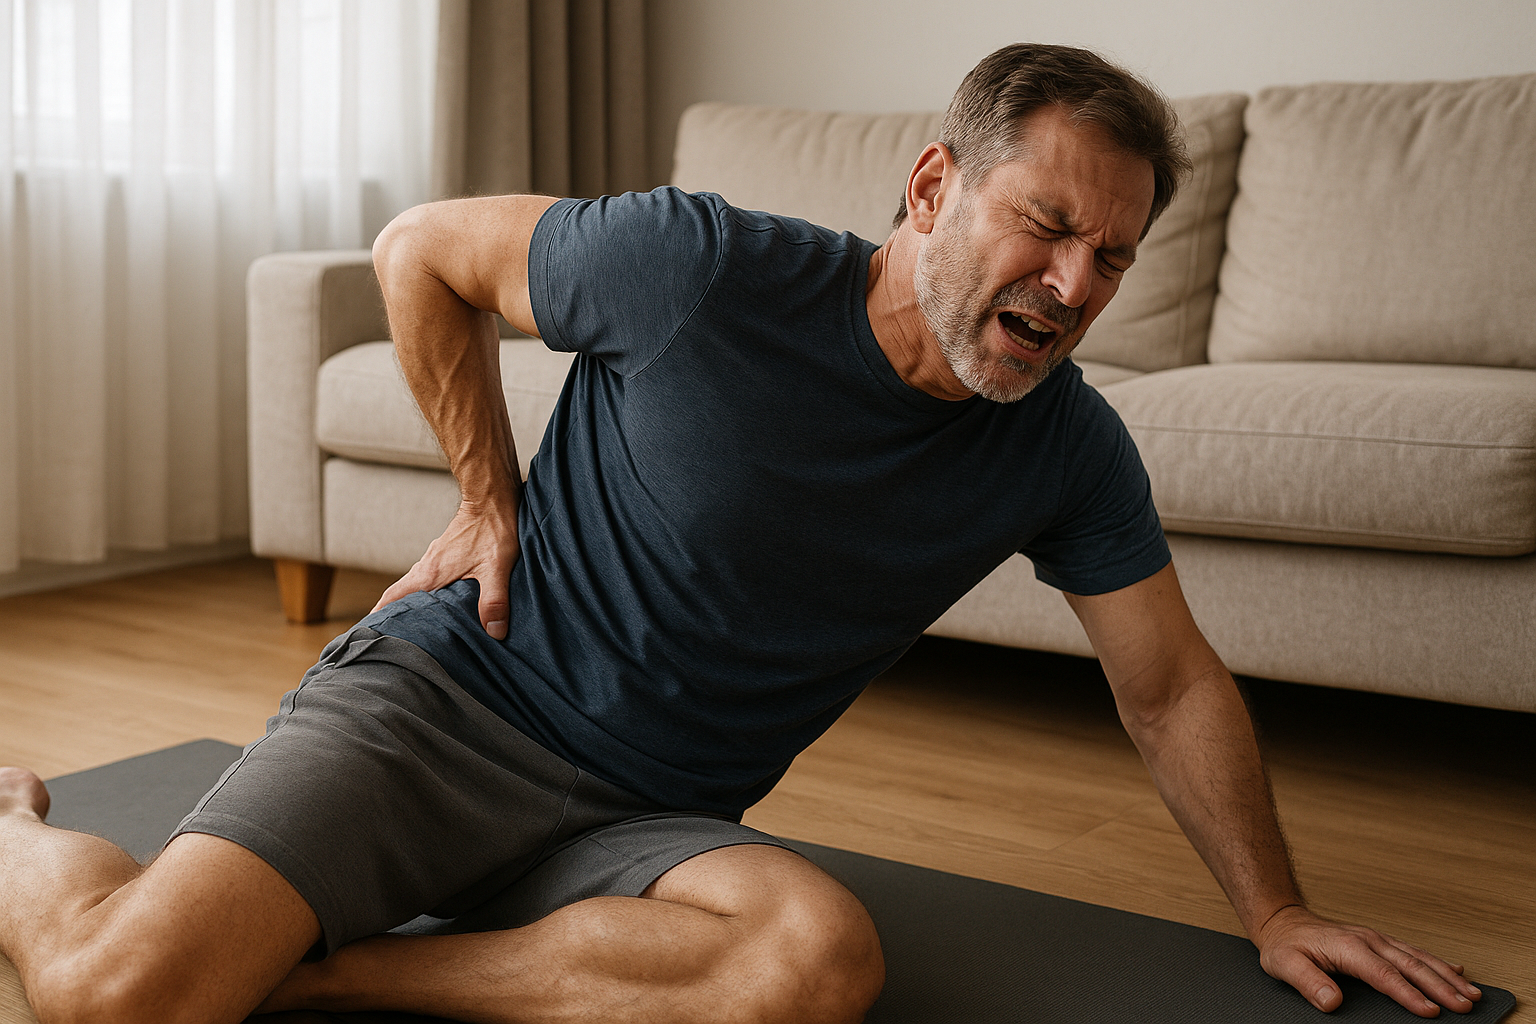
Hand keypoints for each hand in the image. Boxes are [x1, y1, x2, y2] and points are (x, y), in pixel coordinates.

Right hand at [373, 496, 520, 638]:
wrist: (492, 497)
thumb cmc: (493, 529)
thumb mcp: (497, 568)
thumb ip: (494, 600)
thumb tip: (494, 631)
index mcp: (430, 574)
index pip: (393, 597)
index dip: (379, 616)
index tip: (369, 633)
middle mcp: (427, 566)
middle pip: (400, 594)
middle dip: (393, 614)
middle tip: (391, 637)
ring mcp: (435, 558)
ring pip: (414, 585)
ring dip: (410, 602)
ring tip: (415, 625)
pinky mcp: (446, 553)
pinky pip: (428, 576)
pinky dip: (426, 592)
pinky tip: (440, 601)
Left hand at [1257, 904, 1480, 1016]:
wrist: (1283, 922)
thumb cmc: (1286, 945)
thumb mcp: (1284, 964)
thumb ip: (1308, 983)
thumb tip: (1331, 1001)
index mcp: (1348, 947)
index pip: (1384, 975)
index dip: (1408, 994)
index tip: (1431, 1012)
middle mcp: (1368, 940)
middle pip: (1411, 965)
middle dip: (1442, 986)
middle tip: (1466, 1005)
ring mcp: (1376, 939)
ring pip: (1418, 957)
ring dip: (1447, 975)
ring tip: (1471, 993)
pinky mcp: (1379, 941)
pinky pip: (1413, 951)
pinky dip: (1437, 961)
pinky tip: (1455, 970)